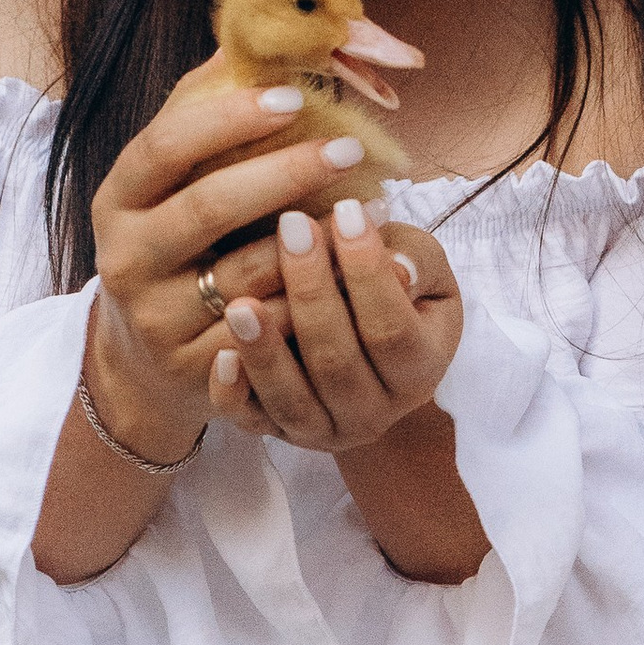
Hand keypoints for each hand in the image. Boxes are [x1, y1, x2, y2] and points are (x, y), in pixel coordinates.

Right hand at [81, 63, 415, 465]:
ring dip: (318, 240)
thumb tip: (240, 38)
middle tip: (352, 149)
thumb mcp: (165, 188)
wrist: (141, 360)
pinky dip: (317, 300)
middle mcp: (126, 259)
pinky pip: (271, 328)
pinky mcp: (197, 368)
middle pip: (210, 207)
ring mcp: (159, 319)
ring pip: (249, 272)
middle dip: (287, 172)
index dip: (228, 118)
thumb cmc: (171, 247)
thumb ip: (197, 116)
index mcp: (117, 201)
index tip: (294, 97)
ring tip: (375, 208)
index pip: (166, 145)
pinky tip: (358, 273)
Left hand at [204, 203, 462, 458]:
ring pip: (293, 399)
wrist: (362, 345)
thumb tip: (399, 266)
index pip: (392, 330)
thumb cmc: (392, 289)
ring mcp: (324, 430)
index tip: (344, 210)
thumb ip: (418, 260)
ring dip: (266, 352)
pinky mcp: (277, 433)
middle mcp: (376, 413)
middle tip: (290, 227)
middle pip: (337, 362)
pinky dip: (235, 394)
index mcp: (420, 371)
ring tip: (242, 303)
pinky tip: (221, 357)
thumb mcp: (422, 269)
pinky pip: (252, 423)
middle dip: (311, 293)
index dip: (368, 273)